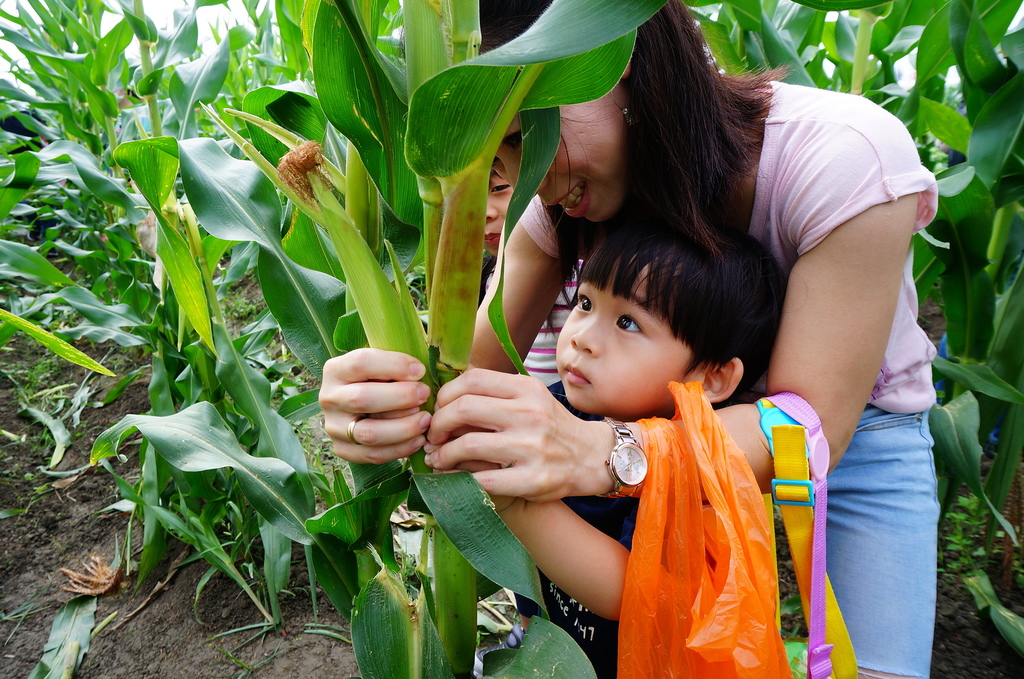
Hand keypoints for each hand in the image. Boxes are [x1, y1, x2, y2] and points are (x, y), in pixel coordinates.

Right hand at [319, 348, 431, 463]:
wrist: (360, 405)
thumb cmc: (378, 380)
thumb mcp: (381, 365)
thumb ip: (396, 366)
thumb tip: (418, 373)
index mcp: (336, 370)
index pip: (361, 363)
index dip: (394, 366)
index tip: (420, 371)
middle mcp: (329, 398)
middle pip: (362, 399)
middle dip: (401, 397)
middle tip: (425, 394)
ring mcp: (333, 427)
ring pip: (368, 433)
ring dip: (403, 428)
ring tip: (425, 420)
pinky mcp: (343, 449)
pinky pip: (373, 454)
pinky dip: (399, 449)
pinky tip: (418, 439)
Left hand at [424, 369, 614, 501]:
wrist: (591, 457)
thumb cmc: (551, 426)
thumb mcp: (530, 397)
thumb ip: (495, 390)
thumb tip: (447, 385)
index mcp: (526, 389)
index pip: (471, 380)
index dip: (445, 395)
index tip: (438, 410)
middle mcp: (530, 413)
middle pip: (464, 408)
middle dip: (438, 423)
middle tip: (433, 435)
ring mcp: (532, 447)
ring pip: (468, 445)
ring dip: (444, 454)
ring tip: (439, 458)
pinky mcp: (533, 479)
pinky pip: (483, 479)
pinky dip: (461, 479)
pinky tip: (455, 478)